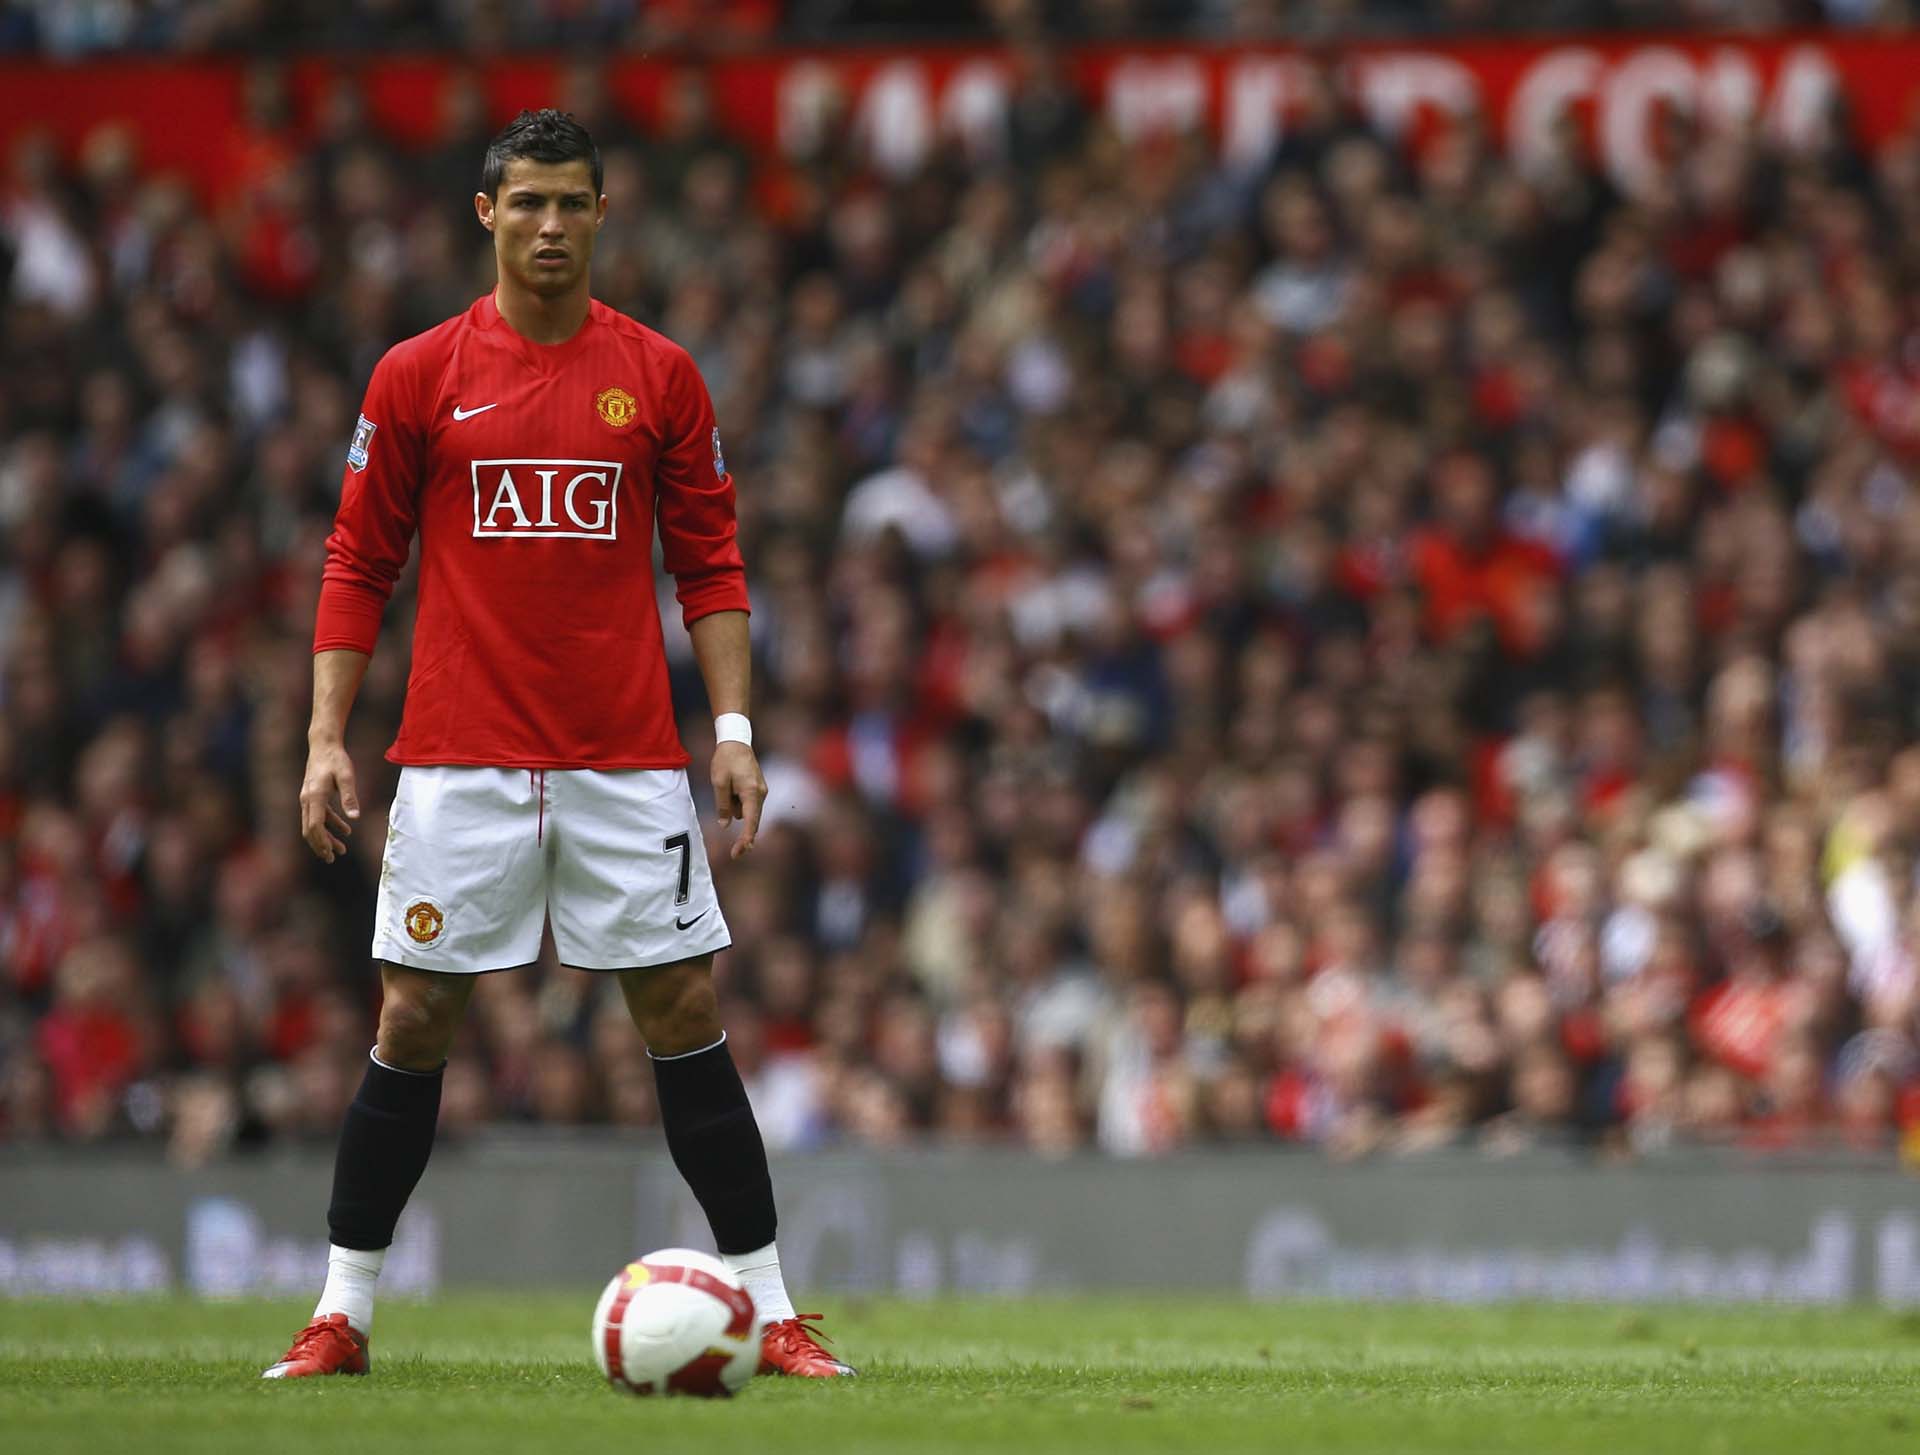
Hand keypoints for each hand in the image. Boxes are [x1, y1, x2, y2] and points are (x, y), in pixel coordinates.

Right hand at [300, 738, 359, 862]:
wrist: (323, 744)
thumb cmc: (336, 759)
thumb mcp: (347, 776)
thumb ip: (350, 796)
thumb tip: (355, 817)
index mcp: (314, 797)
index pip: (314, 825)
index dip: (321, 841)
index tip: (330, 853)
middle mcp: (307, 800)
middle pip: (310, 829)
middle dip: (320, 846)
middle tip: (332, 859)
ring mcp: (308, 798)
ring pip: (313, 825)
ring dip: (326, 838)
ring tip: (341, 850)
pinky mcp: (313, 796)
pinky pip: (319, 816)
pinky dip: (330, 825)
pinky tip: (346, 830)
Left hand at [711, 740, 765, 859]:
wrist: (736, 740)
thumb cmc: (726, 760)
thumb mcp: (718, 783)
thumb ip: (723, 806)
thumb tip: (725, 825)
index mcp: (751, 793)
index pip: (750, 823)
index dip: (745, 840)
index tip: (738, 853)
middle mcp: (761, 794)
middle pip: (753, 821)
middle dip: (744, 836)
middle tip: (735, 854)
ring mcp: (761, 791)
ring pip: (747, 812)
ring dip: (736, 810)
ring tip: (724, 788)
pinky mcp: (758, 788)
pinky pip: (747, 803)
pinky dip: (738, 803)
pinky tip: (729, 787)